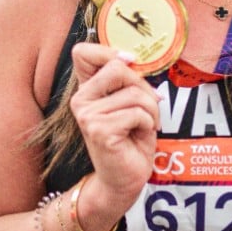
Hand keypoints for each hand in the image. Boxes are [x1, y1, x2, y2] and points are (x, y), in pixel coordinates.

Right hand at [69, 42, 160, 212]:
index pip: (82, 53)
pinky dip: (148, 123)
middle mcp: (80, 99)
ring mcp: (87, 115)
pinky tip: (140, 136)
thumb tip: (131, 58)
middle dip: (143, 86)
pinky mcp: (99, 130)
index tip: (129, 61)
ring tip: (145, 125)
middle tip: (149, 106)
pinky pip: (137, 113)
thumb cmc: (131, 138)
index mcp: (87, 89)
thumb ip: (127, 79)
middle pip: (118, 67)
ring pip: (134, 93)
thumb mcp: (130, 101)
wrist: (124, 179)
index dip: (108, 51)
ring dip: (150, 110)